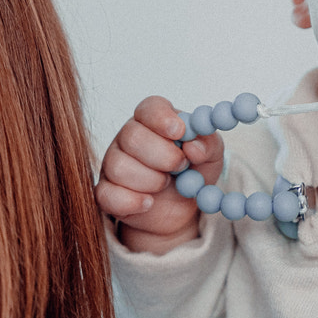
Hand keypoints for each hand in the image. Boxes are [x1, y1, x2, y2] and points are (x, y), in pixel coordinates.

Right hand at [94, 95, 224, 253]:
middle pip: (132, 136)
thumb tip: (194, 146)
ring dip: (151, 180)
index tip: (179, 132)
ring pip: (120, 167)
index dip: (162, 118)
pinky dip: (133, 202)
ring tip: (165, 184)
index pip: (149, 108)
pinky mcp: (105, 192)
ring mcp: (112, 163)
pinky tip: (149, 203)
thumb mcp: (211, 155)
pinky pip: (108, 195)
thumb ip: (209, 145)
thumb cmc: (194, 172)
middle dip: (163, 155)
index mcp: (154, 120)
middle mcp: (128, 137)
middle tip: (181, 166)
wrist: (181, 209)